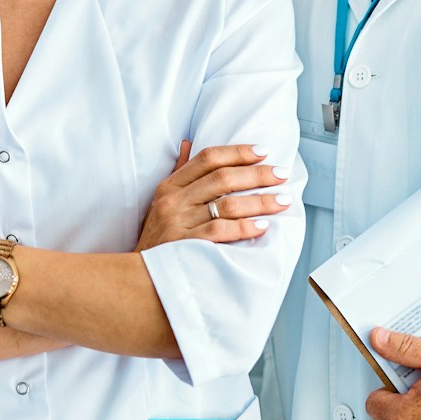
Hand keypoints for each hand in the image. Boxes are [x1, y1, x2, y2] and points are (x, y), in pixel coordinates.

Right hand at [136, 141, 291, 251]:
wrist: (138, 276)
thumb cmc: (156, 238)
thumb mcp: (160, 202)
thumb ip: (178, 173)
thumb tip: (189, 143)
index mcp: (170, 187)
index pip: (207, 159)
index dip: (237, 152)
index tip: (263, 152)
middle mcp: (174, 201)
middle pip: (222, 178)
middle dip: (256, 175)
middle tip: (281, 174)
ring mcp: (179, 223)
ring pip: (227, 204)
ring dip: (259, 201)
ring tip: (282, 200)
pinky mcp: (186, 245)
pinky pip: (220, 231)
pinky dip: (244, 227)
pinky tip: (262, 226)